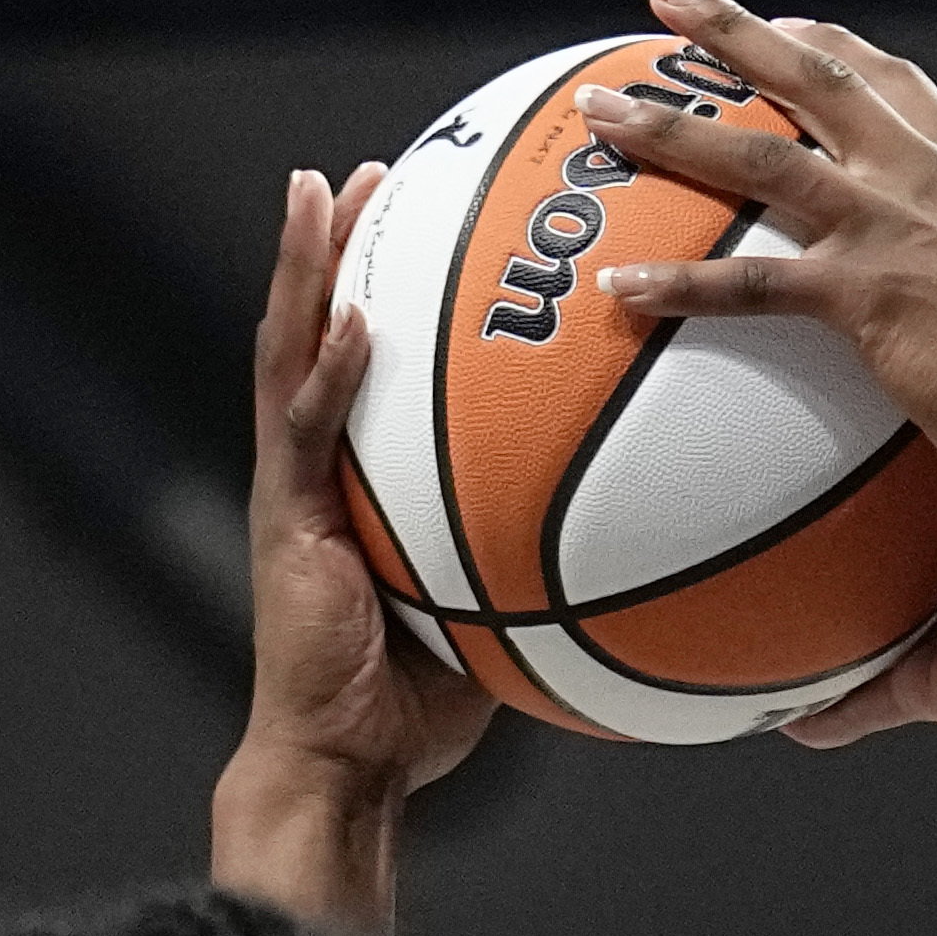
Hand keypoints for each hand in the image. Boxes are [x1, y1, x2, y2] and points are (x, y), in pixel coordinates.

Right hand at [208, 162, 488, 911]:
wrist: (348, 765)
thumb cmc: (421, 709)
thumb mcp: (499, 612)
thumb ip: (544, 559)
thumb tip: (648, 538)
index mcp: (355, 482)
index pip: (364, 364)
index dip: (382, 290)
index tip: (419, 224)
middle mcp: (315, 470)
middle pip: (315, 331)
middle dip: (334, 247)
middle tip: (364, 170)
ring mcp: (294, 491)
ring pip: (291, 354)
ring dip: (308, 271)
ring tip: (325, 192)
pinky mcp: (288, 524)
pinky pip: (309, 432)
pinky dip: (331, 373)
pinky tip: (355, 323)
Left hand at [583, 0, 936, 488]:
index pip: (888, 80)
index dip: (825, 47)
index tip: (781, 29)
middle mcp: (925, 178)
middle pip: (811, 79)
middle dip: (732, 31)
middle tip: (668, 1)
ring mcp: (891, 229)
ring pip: (759, 159)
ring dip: (671, 128)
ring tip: (604, 113)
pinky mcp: (866, 295)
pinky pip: (750, 283)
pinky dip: (682, 282)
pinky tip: (625, 285)